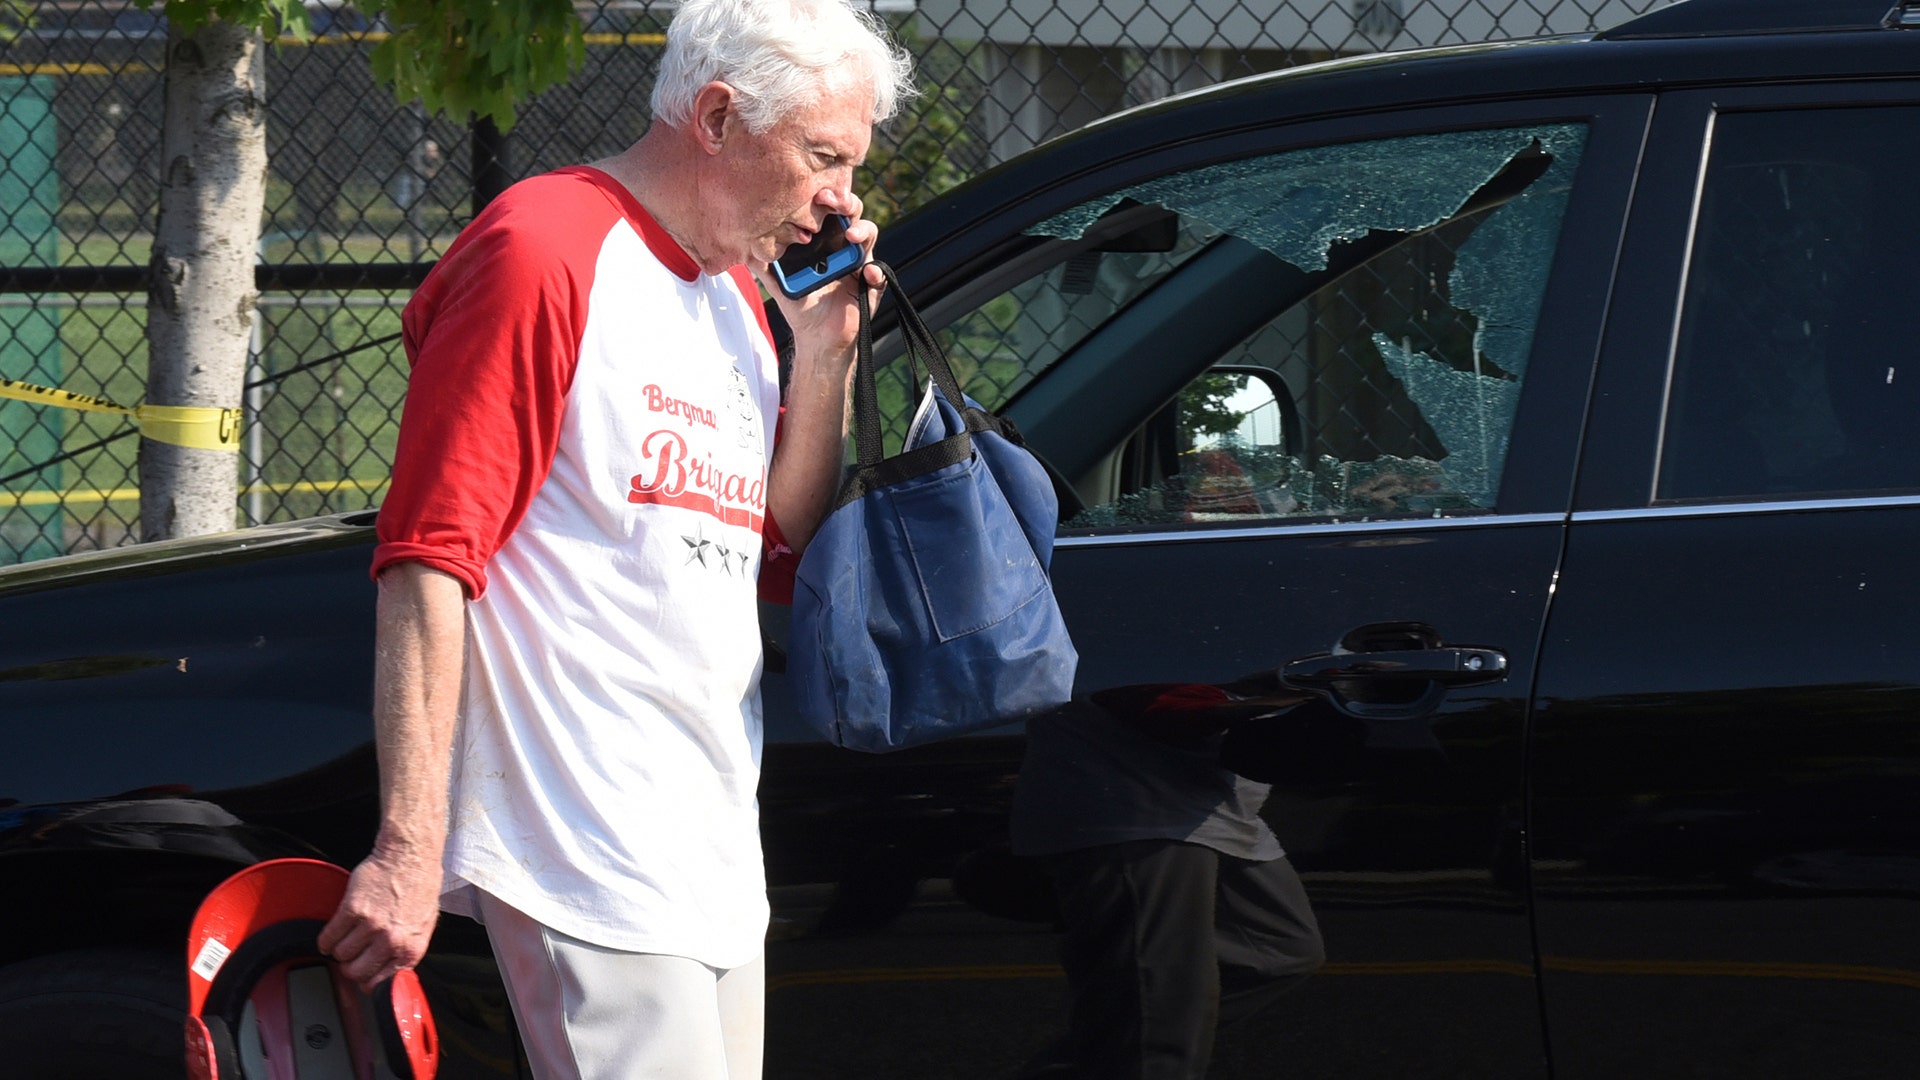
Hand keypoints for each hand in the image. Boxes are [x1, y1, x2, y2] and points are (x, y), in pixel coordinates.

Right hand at [317, 841, 441, 990]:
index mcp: (411, 948)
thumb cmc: (420, 886)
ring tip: (345, 940)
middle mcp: (391, 940)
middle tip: (351, 957)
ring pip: (341, 955)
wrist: (410, 857)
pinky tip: (331, 934)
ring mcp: (371, 926)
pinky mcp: (352, 910)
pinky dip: (326, 939)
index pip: (380, 983)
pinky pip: (329, 936)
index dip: (367, 981)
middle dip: (350, 966)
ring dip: (339, 950)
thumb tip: (391, 971)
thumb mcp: (424, 925)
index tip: (361, 978)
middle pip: (355, 972)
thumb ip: (407, 950)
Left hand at [754, 193, 883, 368]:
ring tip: (850, 235)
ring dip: (862, 230)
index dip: (824, 196)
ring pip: (869, 234)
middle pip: (852, 212)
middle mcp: (843, 245)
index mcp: (823, 239)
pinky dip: (876, 272)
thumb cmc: (800, 305)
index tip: (815, 193)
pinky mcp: (870, 284)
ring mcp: (859, 262)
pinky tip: (867, 274)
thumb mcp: (776, 282)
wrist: (816, 336)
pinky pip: (879, 274)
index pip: (827, 208)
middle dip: (845, 202)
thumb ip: (762, 263)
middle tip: (833, 201)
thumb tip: (741, 245)